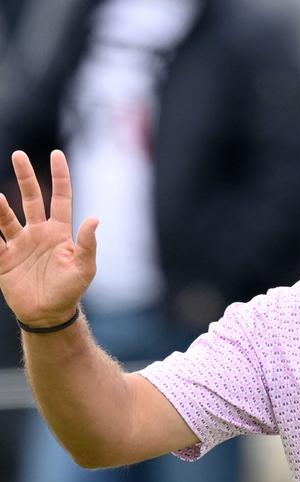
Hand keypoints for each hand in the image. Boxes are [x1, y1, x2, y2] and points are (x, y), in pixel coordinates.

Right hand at [0, 150, 97, 326]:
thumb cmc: (71, 290)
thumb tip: (95, 218)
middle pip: (31, 199)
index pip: (61, 198)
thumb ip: (87, 244)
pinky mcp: (3, 259)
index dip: (60, 176)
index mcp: (60, 232)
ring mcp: (19, 244)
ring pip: (6, 217)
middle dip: (26, 177)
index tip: (57, 154)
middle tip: (19, 155)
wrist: (49, 314)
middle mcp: (38, 232)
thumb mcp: (84, 268)